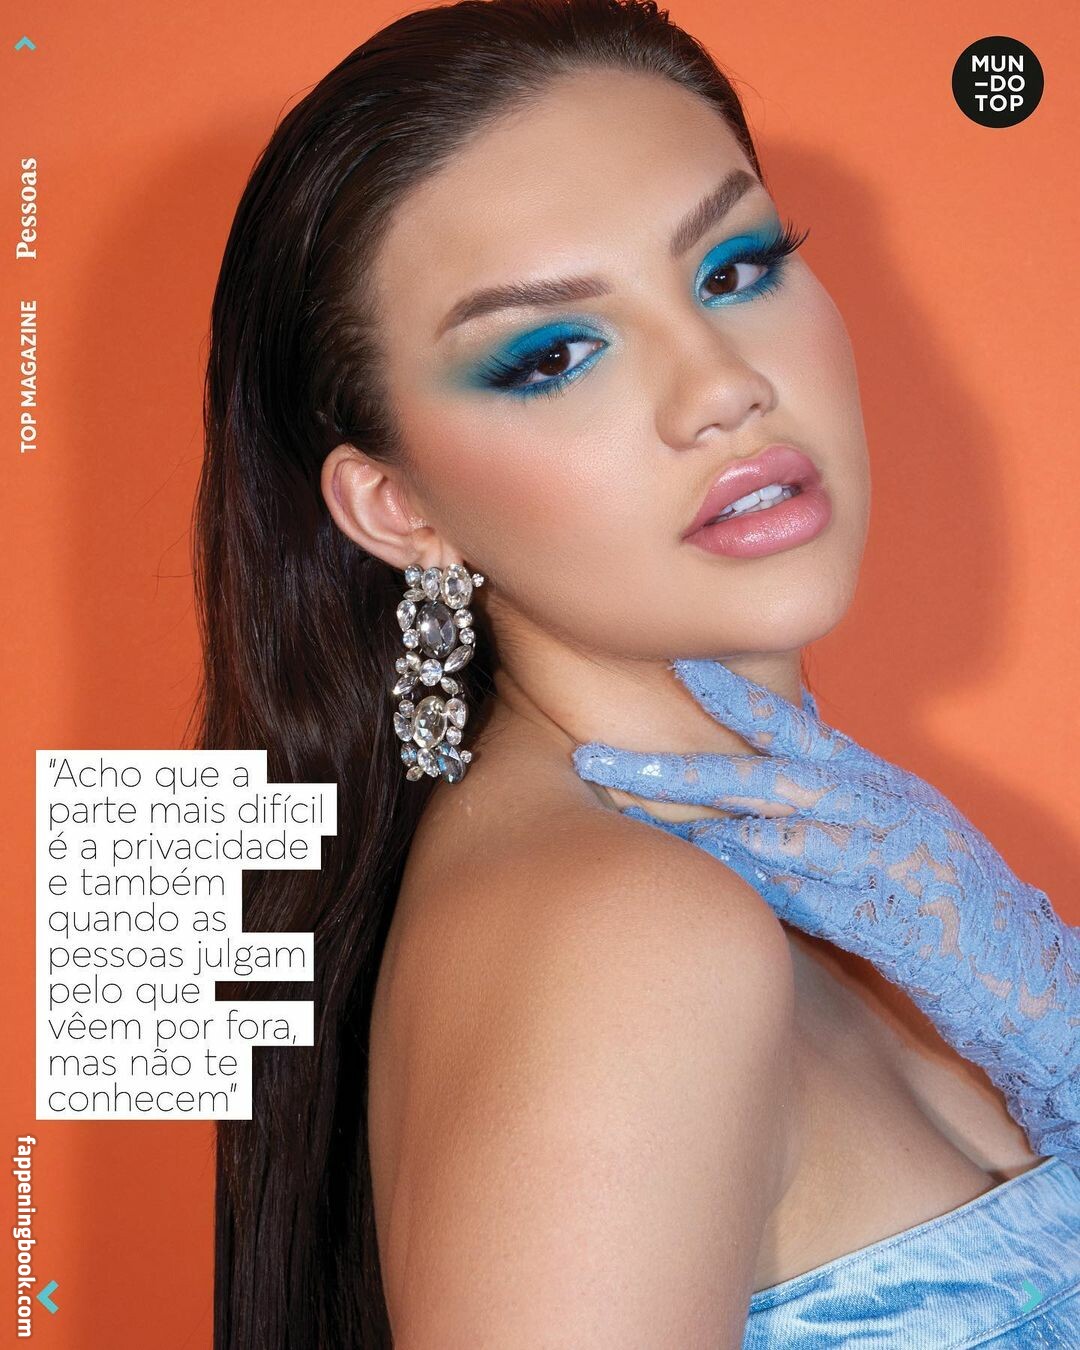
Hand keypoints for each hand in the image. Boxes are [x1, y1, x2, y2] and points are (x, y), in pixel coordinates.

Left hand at [572, 658, 1079, 1160]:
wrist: (1023, 966)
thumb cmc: (949, 897)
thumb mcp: (898, 827)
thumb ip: (831, 802)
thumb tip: (760, 783)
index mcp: (875, 783)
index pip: (794, 728)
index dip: (731, 696)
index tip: (673, 666)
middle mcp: (877, 810)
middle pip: (763, 779)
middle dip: (676, 768)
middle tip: (597, 760)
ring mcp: (881, 863)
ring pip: (775, 835)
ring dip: (694, 822)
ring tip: (624, 808)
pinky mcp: (886, 921)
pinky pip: (805, 898)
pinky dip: (751, 884)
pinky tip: (701, 873)